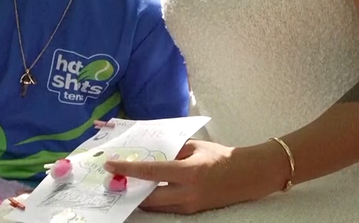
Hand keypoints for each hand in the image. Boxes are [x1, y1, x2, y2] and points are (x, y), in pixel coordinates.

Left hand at [104, 140, 289, 214]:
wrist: (247, 176)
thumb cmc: (221, 156)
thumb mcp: (196, 146)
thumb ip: (172, 150)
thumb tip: (149, 153)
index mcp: (189, 172)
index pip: (151, 172)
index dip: (128, 169)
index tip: (111, 165)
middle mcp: (187, 193)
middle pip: (148, 197)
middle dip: (129, 190)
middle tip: (114, 180)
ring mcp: (190, 205)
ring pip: (155, 206)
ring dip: (140, 197)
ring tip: (126, 185)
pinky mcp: (192, 212)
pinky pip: (166, 208)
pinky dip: (153, 200)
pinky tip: (145, 191)